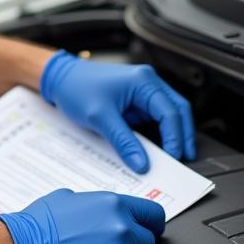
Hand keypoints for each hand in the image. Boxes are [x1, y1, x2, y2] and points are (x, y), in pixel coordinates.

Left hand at [40, 50, 195, 172]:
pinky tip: (153, 149)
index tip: (174, 158)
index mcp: (144, 81)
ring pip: (166, 116)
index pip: (170, 112)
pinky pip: (151, 119)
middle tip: (184, 159)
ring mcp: (142, 92)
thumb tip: (142, 164)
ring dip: (169, 135)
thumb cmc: (76, 88)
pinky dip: (155, 134)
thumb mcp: (100, 117)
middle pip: (176, 111)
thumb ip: (123, 142)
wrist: (59, 79)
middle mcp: (147, 84)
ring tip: (170, 158)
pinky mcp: (134, 101)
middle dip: (181, 136)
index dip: (175, 137)